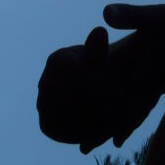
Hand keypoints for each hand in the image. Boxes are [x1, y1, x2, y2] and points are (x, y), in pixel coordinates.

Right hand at [37, 26, 161, 153]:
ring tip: (115, 119)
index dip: (100, 86)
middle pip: (71, 99)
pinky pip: (64, 133)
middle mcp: (45, 82)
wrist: (93, 83)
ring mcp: (42, 104)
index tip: (121, 94)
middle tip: (121, 110)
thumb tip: (99, 31)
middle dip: (99, 105)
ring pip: (69, 118)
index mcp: (58, 60)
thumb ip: (100, 47)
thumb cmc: (104, 65)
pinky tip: (105, 129)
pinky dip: (84, 133)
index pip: (76, 76)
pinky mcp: (46, 124)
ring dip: (93, 121)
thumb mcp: (104, 54)